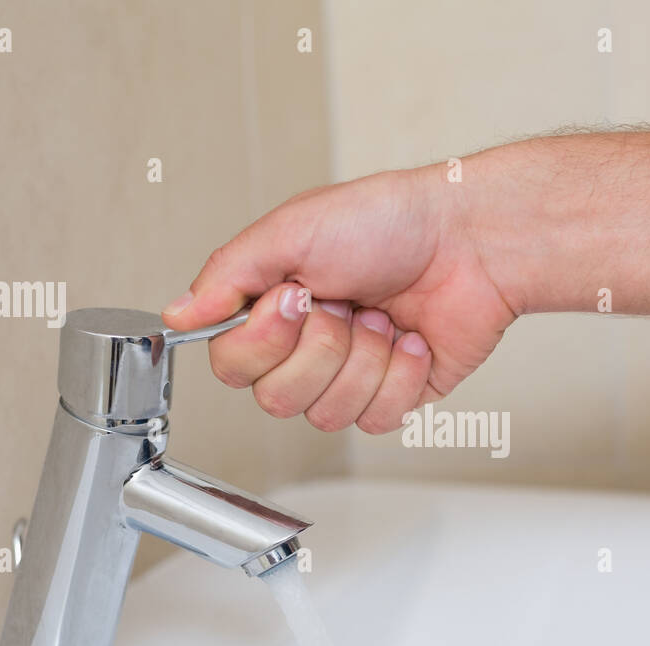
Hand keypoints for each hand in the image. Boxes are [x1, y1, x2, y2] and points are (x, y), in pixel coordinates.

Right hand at [161, 166, 518, 432]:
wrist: (472, 241)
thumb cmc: (390, 222)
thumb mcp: (292, 229)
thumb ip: (228, 275)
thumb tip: (177, 315)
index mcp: (274, 308)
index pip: (232, 366)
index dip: (265, 341)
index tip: (297, 296)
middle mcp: (306, 348)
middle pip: (276, 400)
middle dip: (321, 349)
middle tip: (347, 304)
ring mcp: (350, 376)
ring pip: (327, 415)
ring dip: (363, 359)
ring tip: (384, 316)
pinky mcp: (395, 396)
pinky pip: (376, 419)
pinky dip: (400, 375)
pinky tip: (413, 339)